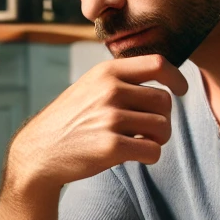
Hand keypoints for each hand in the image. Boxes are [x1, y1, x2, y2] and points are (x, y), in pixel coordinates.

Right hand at [6, 55, 188, 194]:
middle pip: (165, 101)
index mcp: (106, 72)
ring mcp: (110, 118)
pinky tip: (136, 156)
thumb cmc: (69, 121)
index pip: (157, 63)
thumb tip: (164, 77)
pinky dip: (150, 156)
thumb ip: (120, 80)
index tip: (181, 90)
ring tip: (139, 142)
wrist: (38, 152)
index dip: (176, 77)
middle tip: (149, 130)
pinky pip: (153, 150)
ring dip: (158, 139)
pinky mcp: (111, 146)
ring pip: (163, 127)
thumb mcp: (89, 87)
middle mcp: (110, 91)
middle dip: (164, 118)